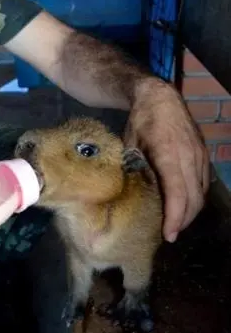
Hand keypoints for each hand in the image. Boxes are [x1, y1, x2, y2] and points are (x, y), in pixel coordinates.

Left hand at [125, 78, 209, 241]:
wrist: (160, 97)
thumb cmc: (140, 122)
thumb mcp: (130, 146)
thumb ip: (134, 170)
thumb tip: (131, 195)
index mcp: (169, 156)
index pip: (178, 194)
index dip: (174, 218)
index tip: (168, 235)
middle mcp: (190, 158)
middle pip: (193, 199)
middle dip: (182, 221)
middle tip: (168, 234)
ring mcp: (200, 156)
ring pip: (201, 193)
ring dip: (190, 211)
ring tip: (175, 223)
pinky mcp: (204, 155)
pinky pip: (203, 183)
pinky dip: (195, 198)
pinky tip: (184, 204)